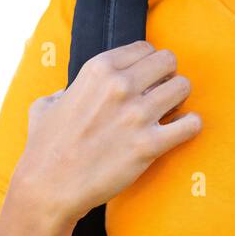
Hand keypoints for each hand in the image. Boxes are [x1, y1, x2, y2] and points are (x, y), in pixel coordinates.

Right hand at [15, 40, 201, 227]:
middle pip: (168, 61)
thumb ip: (65, 90)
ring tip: (168, 112)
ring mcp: (136, 115)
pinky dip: (190, 125)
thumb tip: (71, 91)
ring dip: (179, 99)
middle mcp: (120, 86)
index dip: (147, 62)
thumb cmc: (43, 147)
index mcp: (98, 69)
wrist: (48, 188)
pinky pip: (191, 124)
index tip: (145, 78)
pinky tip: (179, 130)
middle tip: (159, 93)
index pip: (144, 47)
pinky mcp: (149, 144)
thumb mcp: (46, 105)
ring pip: (183, 86)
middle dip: (166, 75)